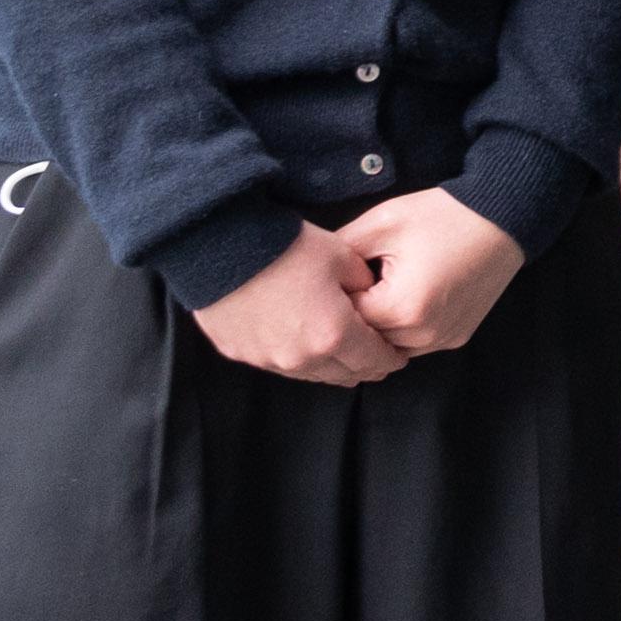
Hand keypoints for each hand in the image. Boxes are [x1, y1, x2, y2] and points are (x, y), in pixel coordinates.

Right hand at [191, 224, 405, 386]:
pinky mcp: (242, 353)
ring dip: (331, 366)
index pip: (374, 360)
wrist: (222, 246)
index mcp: (334, 335)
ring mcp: (269, 359)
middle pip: (344, 374)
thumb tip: (370, 295)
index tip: (398, 354)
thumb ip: (364, 284)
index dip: (390, 358)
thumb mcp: (342, 257)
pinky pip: (279, 364)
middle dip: (364, 366)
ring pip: (312, 375)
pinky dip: (298, 359)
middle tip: (375, 358)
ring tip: (343, 355)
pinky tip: (304, 345)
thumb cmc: (287, 247)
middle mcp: (302, 357)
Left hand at [333, 186, 528, 355]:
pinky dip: (402, 329)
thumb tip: (311, 272)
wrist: (506, 216)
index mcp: (401, 308)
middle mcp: (424, 334)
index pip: (344, 320)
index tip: (334, 279)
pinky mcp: (457, 337)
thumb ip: (339, 252)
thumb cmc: (443, 216)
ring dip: (379, 327)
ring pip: (389, 347)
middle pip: (365, 340)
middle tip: (354, 285)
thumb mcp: (382, 223)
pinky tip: (403, 299)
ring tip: (380, 291)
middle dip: (355, 316)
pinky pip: (415, 344)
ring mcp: (443, 339)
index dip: (334, 298)